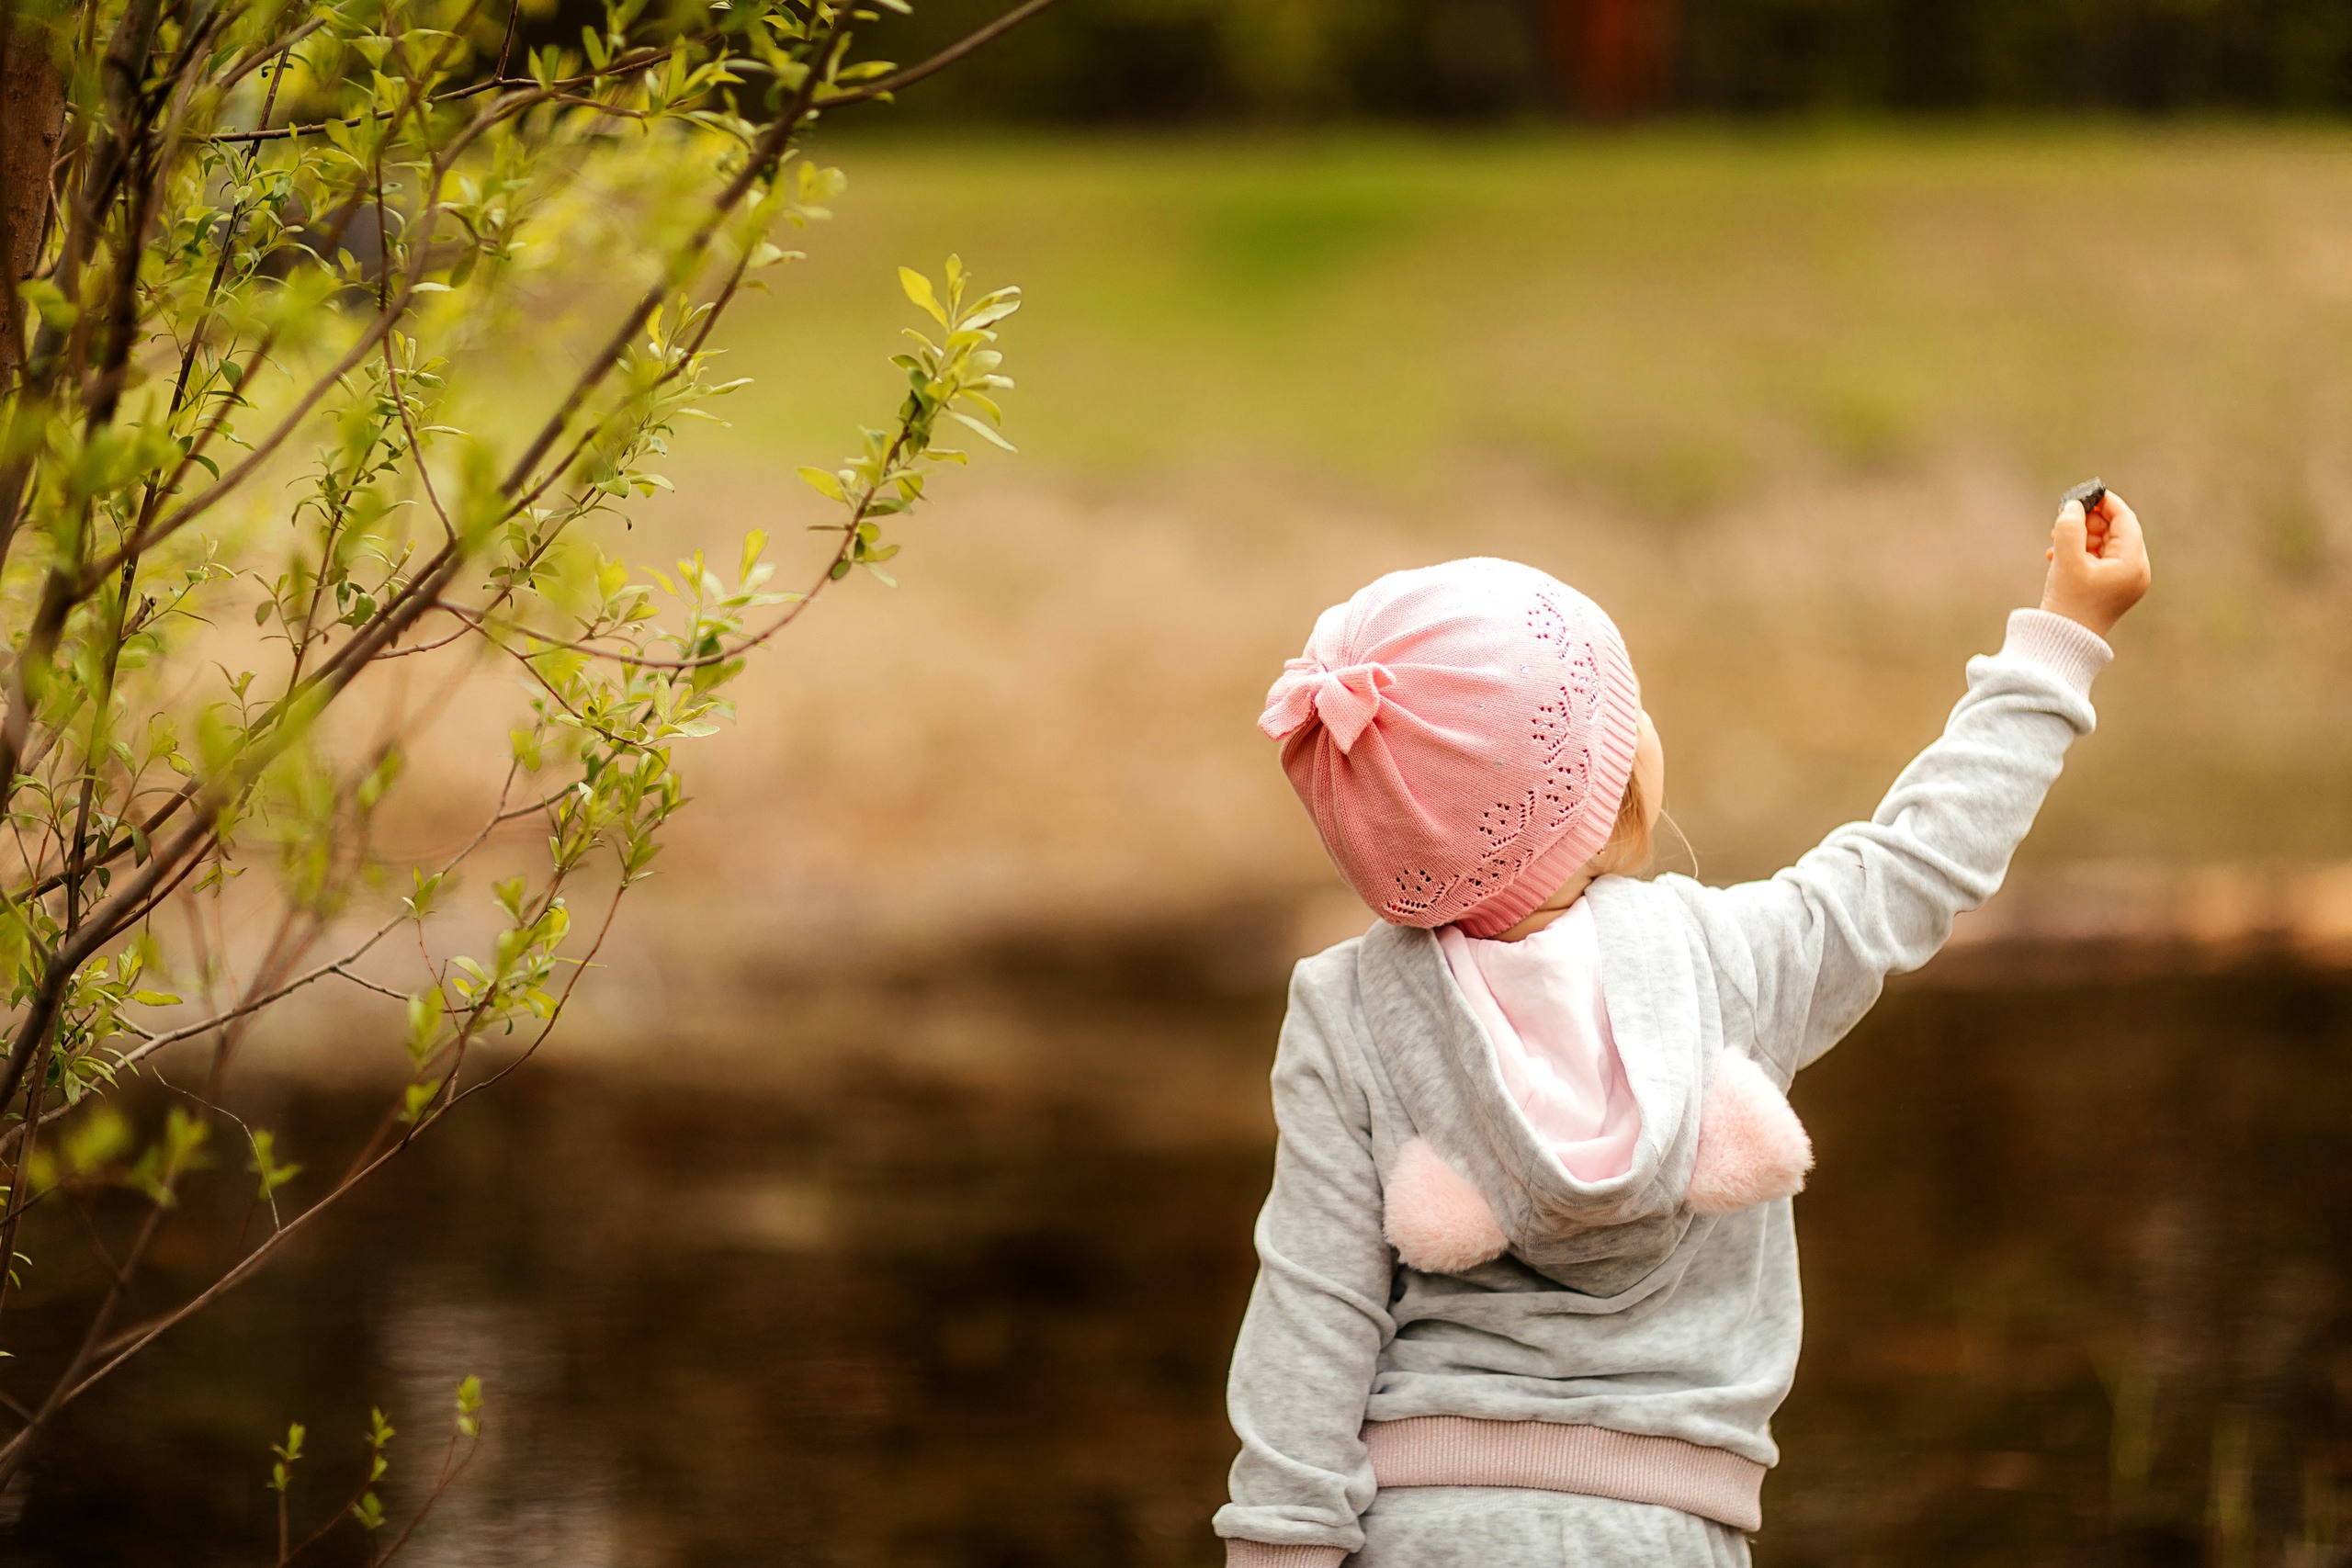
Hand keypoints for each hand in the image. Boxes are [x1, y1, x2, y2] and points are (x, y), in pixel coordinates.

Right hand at [2041, 490, 2150, 636]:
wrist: (2062, 643)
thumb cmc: (2067, 603)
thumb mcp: (2066, 560)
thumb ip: (2070, 526)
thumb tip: (2074, 506)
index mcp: (2133, 564)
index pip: (2125, 520)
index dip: (2105, 503)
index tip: (2084, 493)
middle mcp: (2136, 572)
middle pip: (2117, 532)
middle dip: (2090, 521)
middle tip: (2064, 515)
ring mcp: (2125, 582)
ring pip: (2106, 545)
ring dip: (2082, 537)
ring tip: (2056, 538)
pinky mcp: (2111, 589)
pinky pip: (2100, 561)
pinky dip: (2081, 552)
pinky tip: (2057, 554)